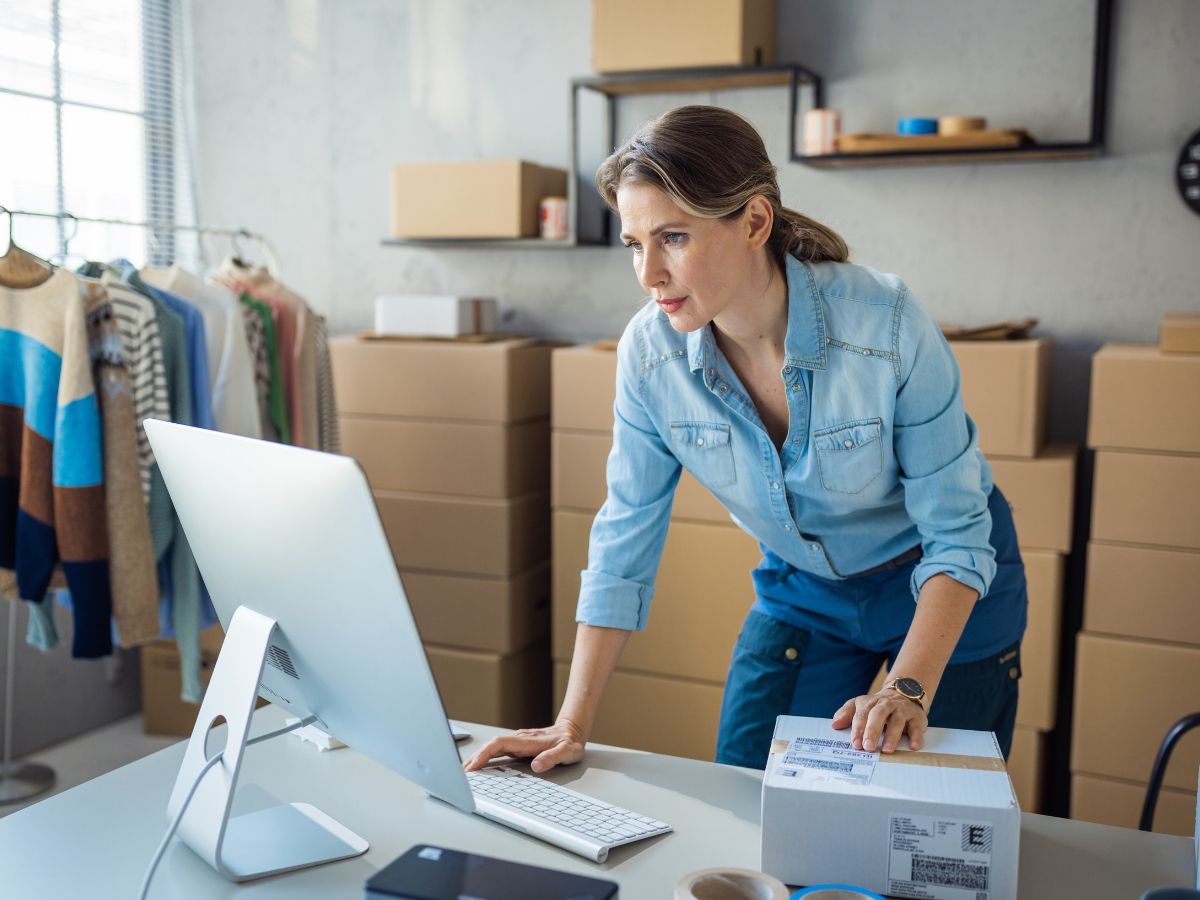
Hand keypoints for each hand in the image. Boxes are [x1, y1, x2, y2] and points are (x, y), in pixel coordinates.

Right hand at [462, 718, 586, 773]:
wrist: (573, 729)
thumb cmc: (570, 742)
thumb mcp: (567, 751)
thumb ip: (552, 758)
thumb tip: (536, 766)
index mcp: (528, 740)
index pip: (499, 744)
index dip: (484, 754)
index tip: (474, 766)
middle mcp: (519, 739)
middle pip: (491, 745)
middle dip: (475, 758)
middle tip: (462, 774)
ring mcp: (517, 741)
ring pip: (492, 747)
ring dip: (477, 758)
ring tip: (465, 772)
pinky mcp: (517, 745)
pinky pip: (497, 750)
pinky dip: (485, 757)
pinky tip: (479, 766)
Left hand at [831, 689, 927, 752]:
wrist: (904, 692)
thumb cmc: (878, 706)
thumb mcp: (860, 705)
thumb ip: (846, 713)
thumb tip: (834, 725)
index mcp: (869, 703)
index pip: (861, 714)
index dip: (857, 729)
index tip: (855, 744)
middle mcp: (885, 705)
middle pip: (878, 715)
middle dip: (872, 731)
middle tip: (868, 747)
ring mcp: (902, 710)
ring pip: (897, 721)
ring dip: (892, 736)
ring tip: (886, 749)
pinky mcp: (916, 717)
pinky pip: (916, 726)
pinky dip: (916, 736)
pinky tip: (914, 746)